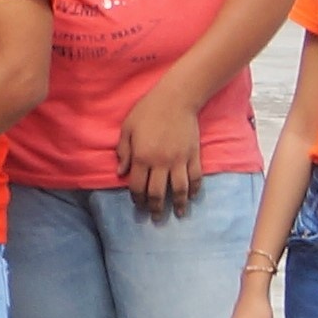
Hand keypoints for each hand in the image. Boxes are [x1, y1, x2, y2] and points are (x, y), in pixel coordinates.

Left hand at [117, 93, 204, 216]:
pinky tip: (191, 197)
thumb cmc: (147, 111)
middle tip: (155, 217)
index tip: (138, 205)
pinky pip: (196, 177)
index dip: (137, 199)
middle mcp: (161, 162)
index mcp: (142, 157)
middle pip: (157, 192)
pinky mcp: (194, 155)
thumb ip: (123, 152)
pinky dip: (194, 189)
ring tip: (178, 214)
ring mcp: (180, 160)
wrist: (176, 99)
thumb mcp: (127, 129)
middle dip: (155, 208)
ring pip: (179, 189)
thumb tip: (121, 172)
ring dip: (178, 204)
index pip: (138, 186)